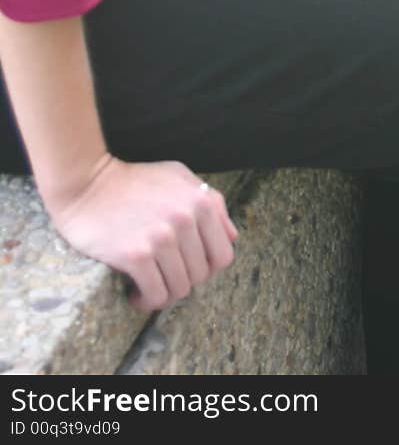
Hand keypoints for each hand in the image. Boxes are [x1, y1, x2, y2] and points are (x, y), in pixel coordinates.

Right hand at [47, 155, 237, 312]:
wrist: (86, 183)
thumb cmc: (133, 181)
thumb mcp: (178, 177)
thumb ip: (210, 203)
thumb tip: (232, 236)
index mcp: (201, 202)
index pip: (223, 255)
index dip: (207, 267)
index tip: (187, 265)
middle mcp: (185, 220)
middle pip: (201, 276)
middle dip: (183, 279)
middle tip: (164, 274)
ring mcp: (161, 238)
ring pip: (180, 289)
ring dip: (165, 293)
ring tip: (149, 284)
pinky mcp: (136, 254)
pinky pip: (155, 295)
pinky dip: (146, 300)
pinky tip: (135, 292)